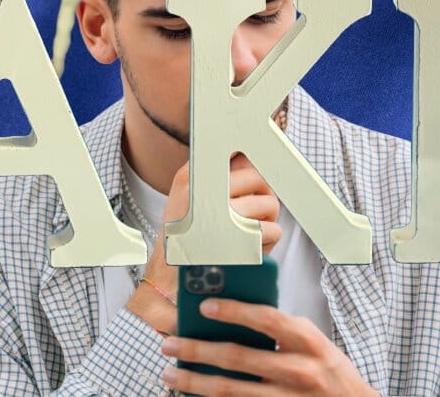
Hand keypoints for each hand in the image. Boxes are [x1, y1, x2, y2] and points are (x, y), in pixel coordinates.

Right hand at [127, 154, 282, 332]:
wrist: (167, 283)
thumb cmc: (182, 239)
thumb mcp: (186, 198)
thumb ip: (216, 175)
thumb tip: (247, 157)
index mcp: (190, 177)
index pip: (237, 156)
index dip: (250, 171)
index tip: (249, 186)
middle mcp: (205, 191)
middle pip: (259, 177)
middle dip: (262, 196)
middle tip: (251, 213)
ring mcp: (223, 215)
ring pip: (271, 203)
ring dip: (267, 220)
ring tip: (248, 232)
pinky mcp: (240, 240)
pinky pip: (273, 230)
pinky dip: (267, 242)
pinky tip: (248, 249)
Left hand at [159, 298, 376, 395]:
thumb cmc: (328, 368)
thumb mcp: (313, 342)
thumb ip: (280, 330)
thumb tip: (229, 318)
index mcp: (309, 342)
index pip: (268, 320)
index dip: (235, 311)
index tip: (203, 306)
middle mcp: (299, 371)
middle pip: (239, 358)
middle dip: (197, 350)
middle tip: (169, 344)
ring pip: (230, 392)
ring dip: (194, 383)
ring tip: (170, 374)